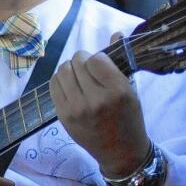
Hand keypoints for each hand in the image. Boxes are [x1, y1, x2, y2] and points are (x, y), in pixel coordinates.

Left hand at [49, 41, 150, 177]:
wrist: (120, 152)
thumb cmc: (129, 118)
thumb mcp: (131, 90)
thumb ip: (120, 61)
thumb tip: (116, 33)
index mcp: (117, 91)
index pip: (95, 58)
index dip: (97, 58)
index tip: (101, 65)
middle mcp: (95, 100)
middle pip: (76, 61)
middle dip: (82, 61)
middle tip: (89, 70)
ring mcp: (77, 109)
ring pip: (62, 71)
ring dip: (69, 69)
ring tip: (78, 77)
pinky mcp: (63, 116)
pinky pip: (53, 85)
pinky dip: (60, 81)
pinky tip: (70, 86)